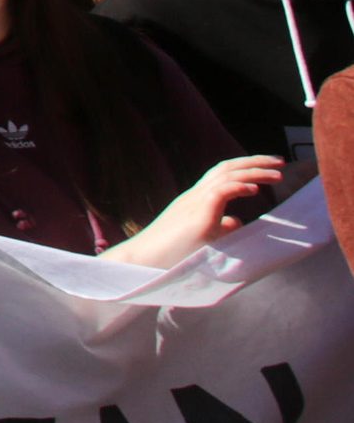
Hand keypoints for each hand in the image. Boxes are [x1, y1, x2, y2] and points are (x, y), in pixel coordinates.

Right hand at [111, 156, 284, 265]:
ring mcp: (194, 204)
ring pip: (225, 176)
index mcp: (196, 200)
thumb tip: (237, 222)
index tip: (270, 167)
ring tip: (277, 174)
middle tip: (280, 161)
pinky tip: (254, 189)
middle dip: (255, 162)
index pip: (223, 173)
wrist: (143, 262)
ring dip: (254, 172)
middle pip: (226, 167)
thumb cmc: (171, 255)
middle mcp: (194, 196)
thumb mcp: (202, 237)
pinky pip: (219, 193)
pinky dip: (238, 187)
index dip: (246, 167)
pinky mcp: (196, 217)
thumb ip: (220, 227)